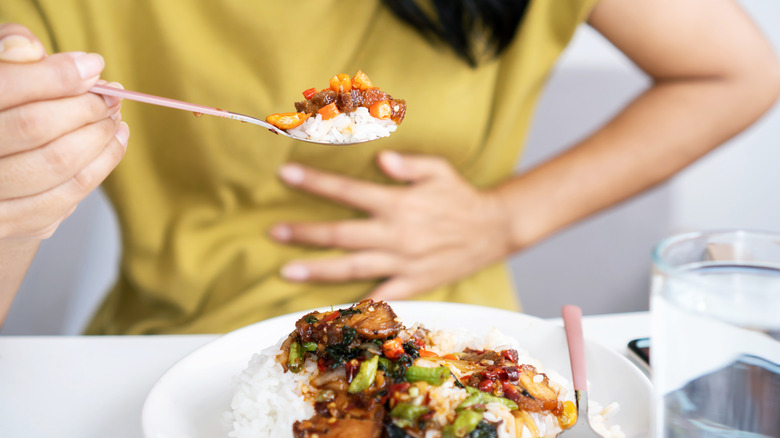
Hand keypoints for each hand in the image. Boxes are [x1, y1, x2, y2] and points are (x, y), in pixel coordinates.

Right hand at [0, 23, 128, 242]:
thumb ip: (7, 61)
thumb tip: (33, 50)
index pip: (6, 87)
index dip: (56, 75)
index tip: (94, 67)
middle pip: (36, 125)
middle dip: (85, 106)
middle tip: (111, 95)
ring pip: (60, 163)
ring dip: (100, 136)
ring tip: (115, 117)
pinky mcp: (11, 224)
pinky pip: (69, 196)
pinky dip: (102, 165)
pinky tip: (114, 142)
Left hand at [270, 151, 513, 300]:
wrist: (494, 230)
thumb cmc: (460, 196)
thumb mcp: (439, 169)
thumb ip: (408, 164)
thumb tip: (379, 159)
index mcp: (398, 204)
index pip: (348, 191)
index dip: (315, 182)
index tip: (286, 175)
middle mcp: (396, 235)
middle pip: (341, 235)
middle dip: (304, 233)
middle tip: (273, 232)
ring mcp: (402, 263)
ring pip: (352, 268)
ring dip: (317, 269)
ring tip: (286, 270)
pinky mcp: (413, 284)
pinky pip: (380, 296)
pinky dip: (356, 304)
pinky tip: (330, 308)